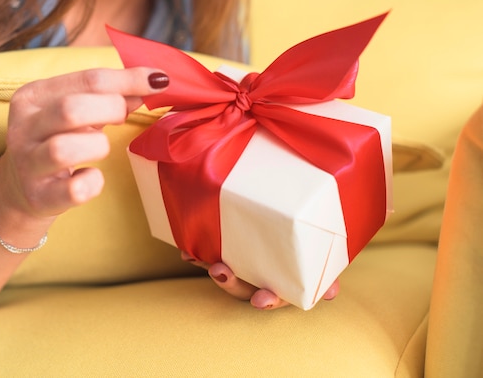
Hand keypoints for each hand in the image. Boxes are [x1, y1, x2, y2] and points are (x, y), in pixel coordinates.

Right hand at [1, 67, 168, 221]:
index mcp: (33, 96)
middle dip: (110, 110)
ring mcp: (28, 164)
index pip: (88, 79)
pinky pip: (75, 190)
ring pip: (64, 150)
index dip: (130, 80)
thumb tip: (152, 82)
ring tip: (100, 147)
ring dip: (97, 146)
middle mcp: (23, 127)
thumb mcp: (76, 112)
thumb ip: (110, 95)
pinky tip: (92, 177)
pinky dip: (93, 183)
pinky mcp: (39, 196)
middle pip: (71, 109)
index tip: (159, 81)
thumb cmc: (56, 141)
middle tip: (122, 117)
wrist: (21, 190)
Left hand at [181, 251, 339, 309]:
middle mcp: (260, 280)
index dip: (268, 300)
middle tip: (221, 270)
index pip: (276, 296)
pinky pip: (208, 259)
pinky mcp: (226, 253)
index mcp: (284, 282)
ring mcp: (243, 268)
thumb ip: (328, 268)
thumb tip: (335, 286)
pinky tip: (187, 252)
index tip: (260, 299)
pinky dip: (197, 257)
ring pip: (226, 276)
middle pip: (243, 289)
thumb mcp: (322, 253)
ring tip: (209, 263)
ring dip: (215, 272)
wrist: (291, 222)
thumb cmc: (308, 241)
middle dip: (231, 284)